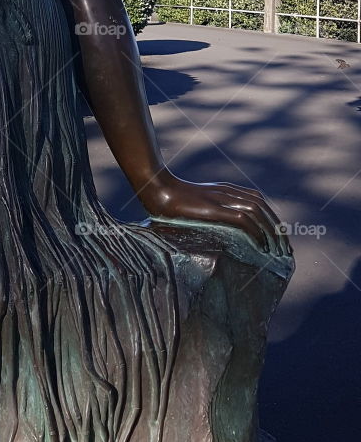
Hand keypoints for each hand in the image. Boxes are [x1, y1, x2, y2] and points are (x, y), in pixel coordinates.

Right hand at [140, 169, 291, 257]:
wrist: (157, 189)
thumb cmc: (171, 198)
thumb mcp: (196, 202)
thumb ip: (210, 209)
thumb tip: (221, 229)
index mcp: (226, 189)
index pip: (259, 201)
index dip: (272, 219)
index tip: (278, 239)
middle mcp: (227, 191)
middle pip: (262, 207)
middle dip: (277, 228)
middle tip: (285, 250)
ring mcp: (220, 198)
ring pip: (257, 212)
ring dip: (270, 233)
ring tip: (276, 252)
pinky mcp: (213, 208)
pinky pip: (243, 219)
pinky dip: (255, 232)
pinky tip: (260, 246)